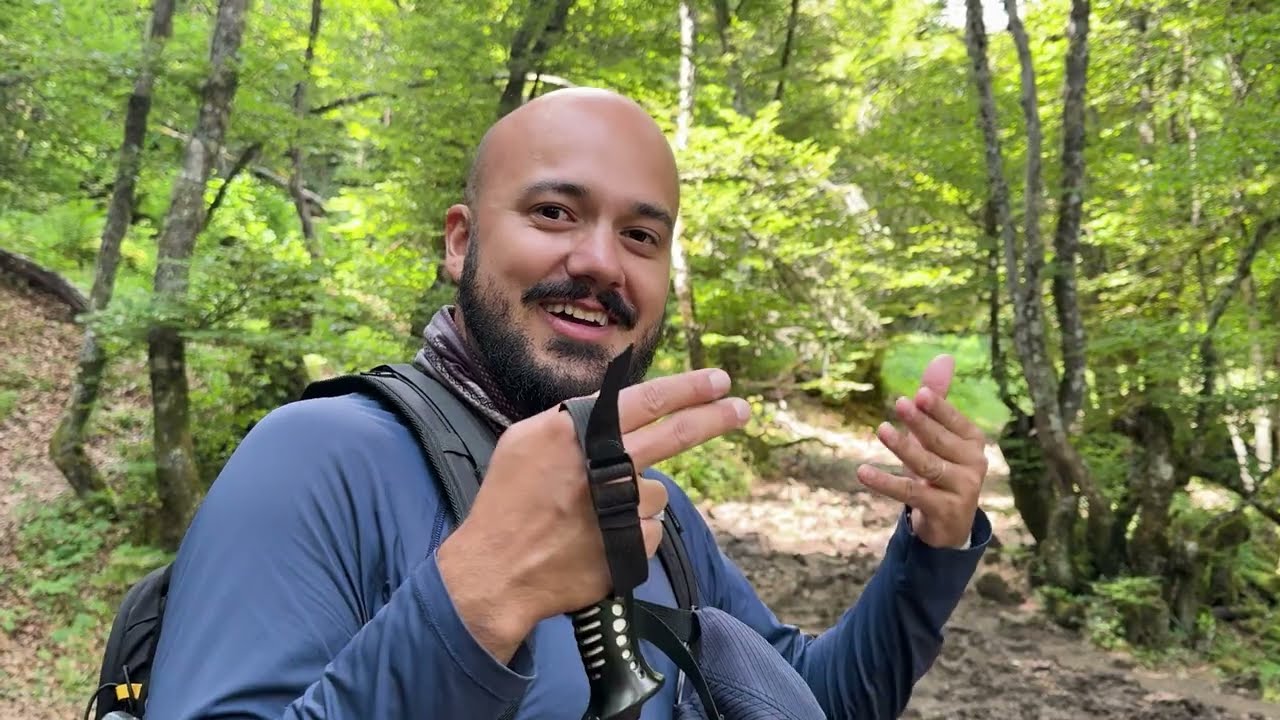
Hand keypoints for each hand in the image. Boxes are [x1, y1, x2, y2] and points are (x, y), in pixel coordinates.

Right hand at [438, 367, 750, 661]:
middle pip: (674, 435)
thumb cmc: (507, 503)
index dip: (688, 389)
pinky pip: (648, 531)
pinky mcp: (632, 546)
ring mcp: (620, 507)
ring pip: (653, 493)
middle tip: (741, 409)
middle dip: (714, 418)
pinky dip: (631, 535)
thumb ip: (573, 422)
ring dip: (633, 502)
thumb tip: (617, 410)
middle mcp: (603, 464)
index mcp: (575, 432)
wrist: (496, 571)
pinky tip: (597, 542)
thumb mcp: (525, 442)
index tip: (718, 381)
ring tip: (589, 519)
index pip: (646, 400)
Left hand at [856, 354, 986, 548]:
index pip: (954, 421)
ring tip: (881, 430)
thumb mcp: (937, 435)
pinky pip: (910, 493)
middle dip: (920, 423)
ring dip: (904, 448)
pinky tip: (863, 471)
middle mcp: (974, 464)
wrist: (948, 525)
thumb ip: (937, 399)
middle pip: (940, 441)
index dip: (938, 408)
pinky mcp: (944, 511)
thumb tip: (944, 356)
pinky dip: (885, 482)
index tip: (918, 394)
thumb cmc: (940, 471)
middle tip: (899, 404)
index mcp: (973, 441)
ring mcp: (962, 489)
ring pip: (928, 465)